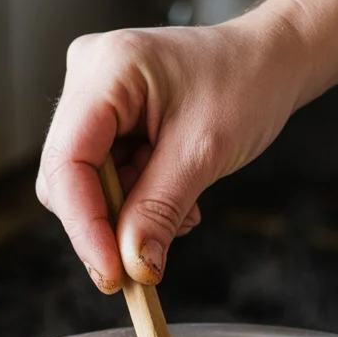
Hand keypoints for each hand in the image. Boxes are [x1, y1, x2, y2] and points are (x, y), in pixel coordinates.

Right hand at [36, 10, 307, 291]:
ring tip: (185, 210)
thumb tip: (132, 266)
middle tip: (146, 259)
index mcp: (106, 70)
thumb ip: (160, 210)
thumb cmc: (247, 83)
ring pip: (88, 184)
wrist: (270, 61)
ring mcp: (96, 98)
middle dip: (107, 223)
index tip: (112, 274)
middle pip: (67, 176)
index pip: (66, 161)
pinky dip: (140, 201)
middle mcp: (89, 78)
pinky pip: (109, 178)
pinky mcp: (110, 119)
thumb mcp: (204, 153)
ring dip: (131, 214)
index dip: (83, 225)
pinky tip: (178, 196)